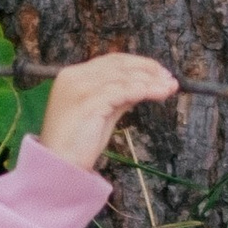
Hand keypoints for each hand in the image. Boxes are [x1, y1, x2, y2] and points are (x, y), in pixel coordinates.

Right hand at [38, 51, 180, 172]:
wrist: (58, 166)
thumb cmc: (77, 145)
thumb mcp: (102, 115)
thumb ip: (118, 98)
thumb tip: (142, 87)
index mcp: (73, 76)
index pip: (111, 61)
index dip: (138, 64)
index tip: (159, 72)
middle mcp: (74, 76)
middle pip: (118, 64)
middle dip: (148, 69)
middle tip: (169, 78)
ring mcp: (80, 87)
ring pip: (123, 77)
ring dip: (150, 80)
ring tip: (169, 87)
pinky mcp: (88, 101)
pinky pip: (122, 90)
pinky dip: (143, 90)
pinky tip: (158, 93)